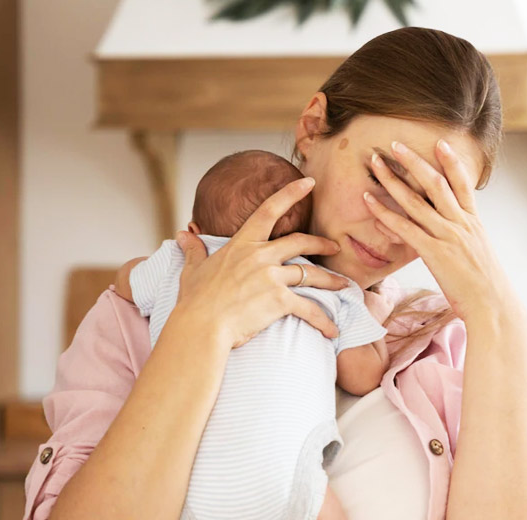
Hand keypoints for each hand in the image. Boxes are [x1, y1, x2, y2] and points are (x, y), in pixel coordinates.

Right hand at [169, 177, 350, 348]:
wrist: (200, 326)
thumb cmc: (195, 300)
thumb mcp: (193, 270)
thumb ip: (194, 250)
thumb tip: (182, 235)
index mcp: (242, 244)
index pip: (269, 210)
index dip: (291, 193)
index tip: (310, 182)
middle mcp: (260, 256)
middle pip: (301, 242)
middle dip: (322, 243)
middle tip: (335, 246)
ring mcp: (272, 277)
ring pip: (311, 274)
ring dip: (331, 281)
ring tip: (344, 285)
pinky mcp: (280, 300)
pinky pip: (310, 309)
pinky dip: (323, 320)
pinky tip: (333, 330)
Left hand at [361, 140, 521, 325]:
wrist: (494, 306)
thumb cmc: (486, 287)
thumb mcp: (479, 255)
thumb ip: (466, 239)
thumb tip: (455, 234)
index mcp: (474, 223)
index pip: (463, 184)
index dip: (451, 162)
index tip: (439, 143)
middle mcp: (461, 224)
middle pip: (435, 184)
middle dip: (414, 161)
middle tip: (395, 144)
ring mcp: (448, 237)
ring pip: (416, 201)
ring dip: (393, 179)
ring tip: (376, 162)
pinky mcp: (435, 253)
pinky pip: (405, 228)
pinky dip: (385, 212)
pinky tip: (369, 200)